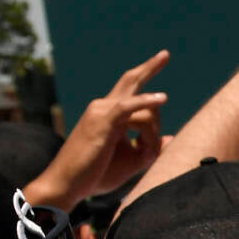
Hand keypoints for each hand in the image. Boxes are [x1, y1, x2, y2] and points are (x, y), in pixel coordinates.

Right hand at [26, 50, 168, 206]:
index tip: (158, 125)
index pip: (132, 96)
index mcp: (106, 114)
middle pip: (130, 81)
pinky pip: (129, 107)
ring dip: (151, 136)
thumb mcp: (130, 162)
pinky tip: (162, 98)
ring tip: (144, 154)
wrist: (66, 184)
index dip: (152, 110)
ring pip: (144, 111)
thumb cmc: (93, 175)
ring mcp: (101, 111)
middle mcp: (102, 107)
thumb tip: (171, 139)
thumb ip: (150, 149)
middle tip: (165, 54)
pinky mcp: (102, 121)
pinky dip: (147, 102)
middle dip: (149, 67)